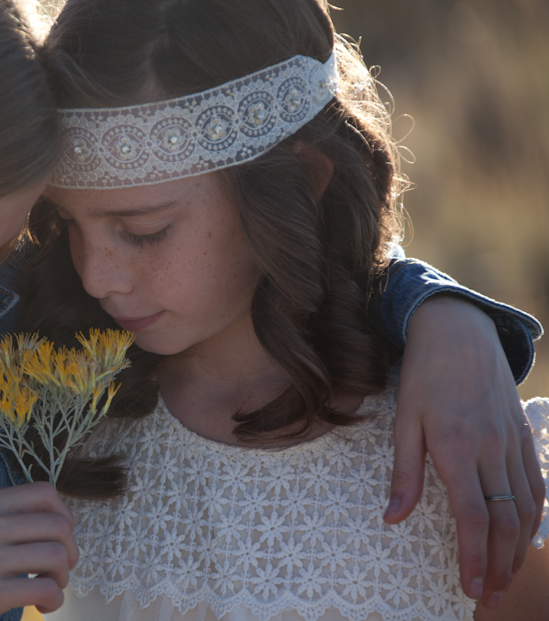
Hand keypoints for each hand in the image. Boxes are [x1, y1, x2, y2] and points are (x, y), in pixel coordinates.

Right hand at [0, 481, 77, 620]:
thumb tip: (36, 529)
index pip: (44, 492)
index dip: (64, 515)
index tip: (59, 537)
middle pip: (58, 523)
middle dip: (71, 550)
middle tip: (60, 569)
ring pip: (57, 555)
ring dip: (64, 577)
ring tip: (51, 589)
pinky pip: (44, 589)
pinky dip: (54, 599)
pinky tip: (42, 607)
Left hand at [386, 295, 543, 609]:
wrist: (459, 332)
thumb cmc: (422, 376)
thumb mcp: (402, 421)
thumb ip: (403, 472)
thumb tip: (393, 519)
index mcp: (457, 447)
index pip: (473, 516)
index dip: (474, 557)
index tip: (468, 588)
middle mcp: (491, 450)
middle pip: (505, 522)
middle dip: (498, 566)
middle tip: (487, 598)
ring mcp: (513, 443)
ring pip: (526, 508)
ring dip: (518, 550)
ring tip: (503, 580)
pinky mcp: (523, 436)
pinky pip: (536, 485)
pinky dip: (533, 518)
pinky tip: (523, 539)